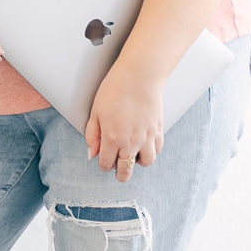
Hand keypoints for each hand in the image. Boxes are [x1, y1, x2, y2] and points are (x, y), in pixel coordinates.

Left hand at [85, 61, 164, 182]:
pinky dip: (150, 150)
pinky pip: (156, 150)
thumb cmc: (114, 90)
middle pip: (126, 170)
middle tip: (119, 171)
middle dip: (121, 174)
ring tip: (132, 154)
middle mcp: (130, 142)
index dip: (103, 165)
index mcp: (112, 138)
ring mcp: (146, 138)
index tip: (103, 162)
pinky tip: (144, 143)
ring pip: (145, 163)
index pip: (107, 164)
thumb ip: (92, 134)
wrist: (138, 77)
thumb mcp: (96, 110)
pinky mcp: (158, 131)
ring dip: (138, 162)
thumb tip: (92, 153)